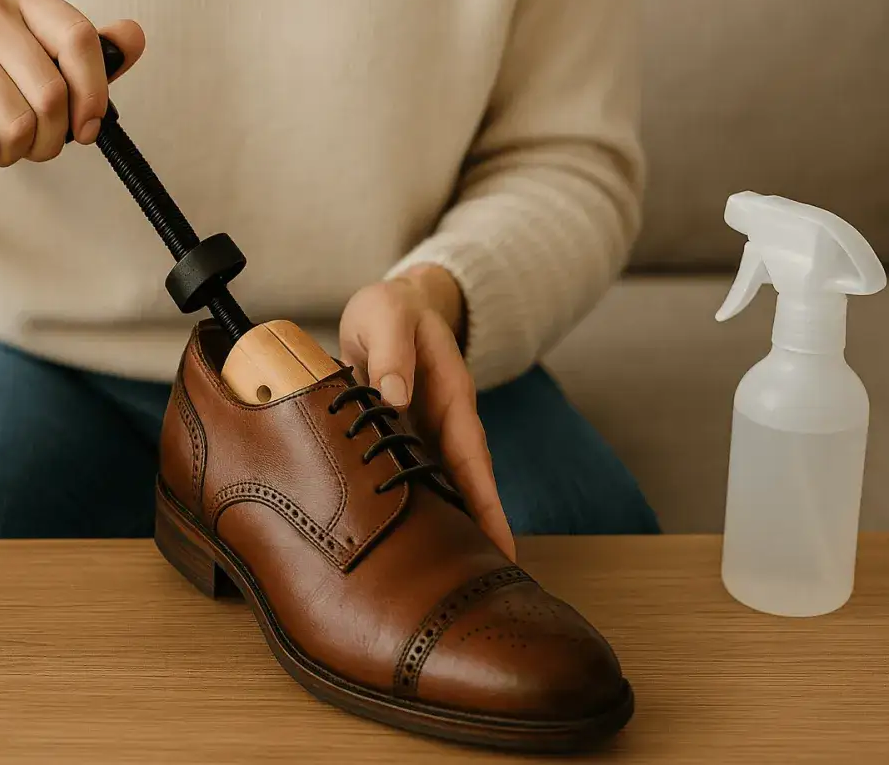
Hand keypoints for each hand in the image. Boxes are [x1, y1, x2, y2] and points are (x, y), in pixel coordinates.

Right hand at [0, 0, 145, 188]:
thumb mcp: (46, 70)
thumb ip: (92, 57)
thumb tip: (134, 36)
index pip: (80, 39)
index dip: (94, 94)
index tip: (90, 127)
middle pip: (52, 92)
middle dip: (53, 137)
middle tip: (36, 143)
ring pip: (18, 124)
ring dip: (18, 152)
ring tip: (0, 142)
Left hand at [339, 265, 516, 560]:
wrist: (390, 306)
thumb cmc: (391, 309)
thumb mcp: (387, 315)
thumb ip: (390, 350)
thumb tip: (393, 395)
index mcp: (451, 395)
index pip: (472, 457)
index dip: (485, 502)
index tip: (501, 544)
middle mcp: (444, 423)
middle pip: (465, 485)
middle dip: (478, 531)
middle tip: (485, 582)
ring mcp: (424, 434)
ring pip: (440, 488)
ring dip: (449, 528)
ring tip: (450, 580)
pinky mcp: (401, 440)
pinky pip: (409, 479)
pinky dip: (413, 510)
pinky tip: (408, 545)